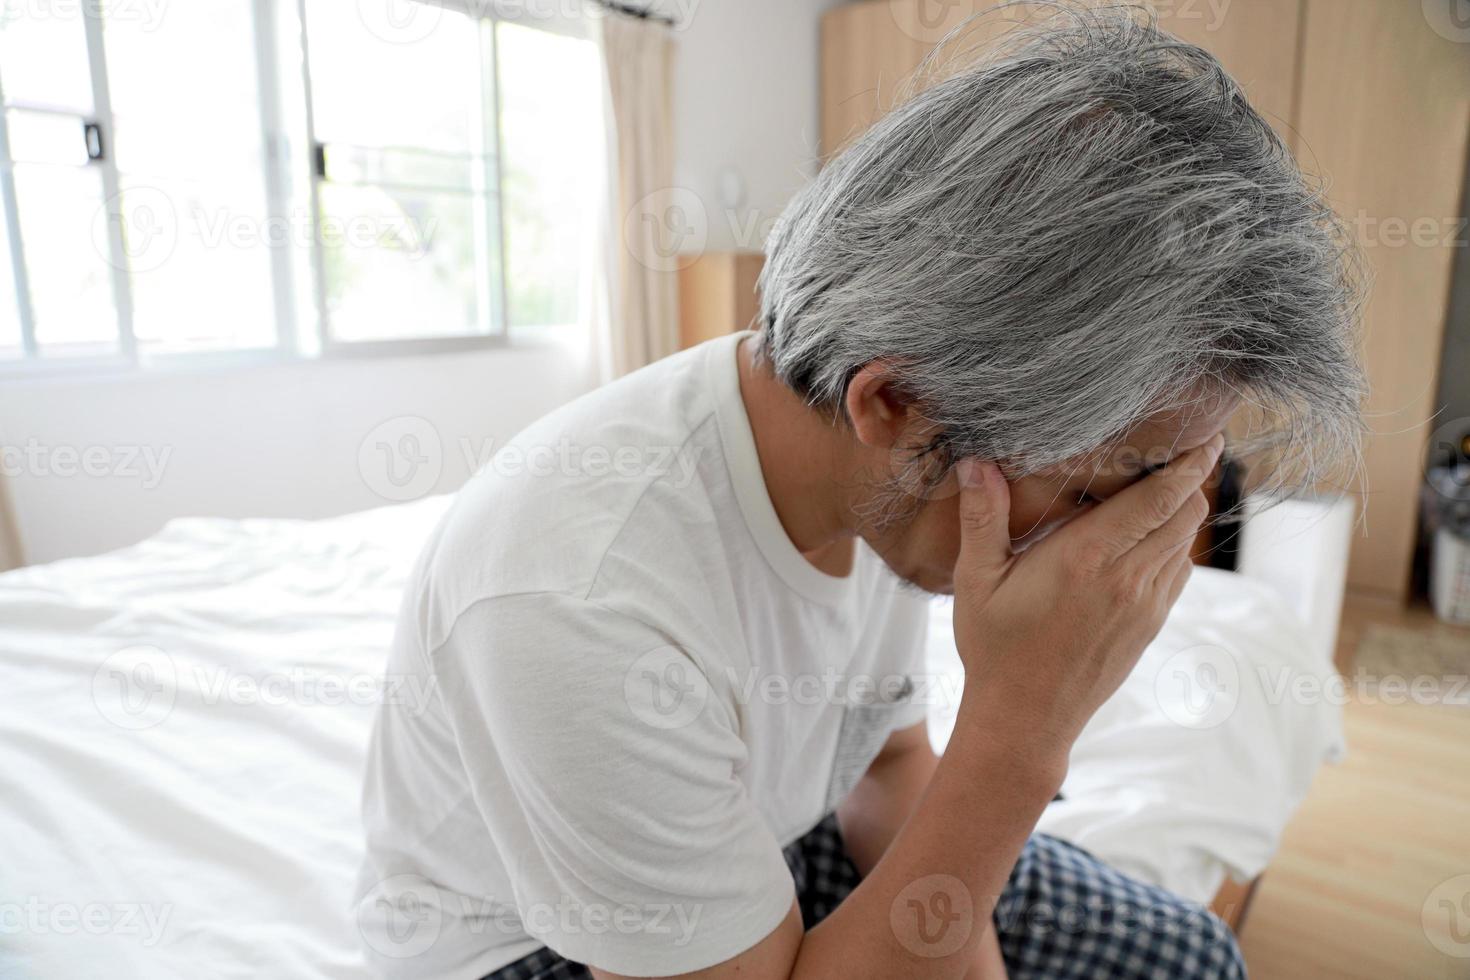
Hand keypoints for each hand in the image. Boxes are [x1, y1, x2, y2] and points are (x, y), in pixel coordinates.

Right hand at [950, 434, 1223, 752]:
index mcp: (1086, 558)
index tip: (1204, 436)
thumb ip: (983, 518)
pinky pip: (1177, 571)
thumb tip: (976, 462)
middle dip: (1190, 478)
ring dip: (1181, 511)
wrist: (1025, 719)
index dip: (1188, 464)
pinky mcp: (1150, 625)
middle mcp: (1127, 578)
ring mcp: (1145, 605)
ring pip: (1185, 541)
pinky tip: (1146, 537)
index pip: (1159, 498)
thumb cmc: (994, 648)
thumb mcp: (976, 580)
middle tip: (1183, 449)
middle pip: (1186, 513)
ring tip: (1163, 487)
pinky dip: (1172, 544)